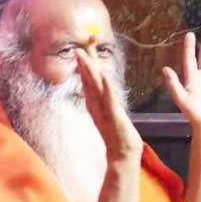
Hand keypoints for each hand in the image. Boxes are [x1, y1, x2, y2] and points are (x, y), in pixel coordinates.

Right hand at [75, 38, 142, 161]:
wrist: (122, 154)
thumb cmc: (117, 135)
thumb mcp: (108, 115)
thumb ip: (102, 103)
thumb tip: (99, 93)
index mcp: (95, 104)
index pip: (88, 81)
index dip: (85, 65)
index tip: (81, 49)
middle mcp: (96, 105)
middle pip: (88, 81)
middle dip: (84, 63)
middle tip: (78, 47)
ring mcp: (103, 110)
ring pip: (95, 86)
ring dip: (90, 70)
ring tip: (84, 56)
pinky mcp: (114, 115)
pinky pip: (109, 99)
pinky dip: (106, 86)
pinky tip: (104, 75)